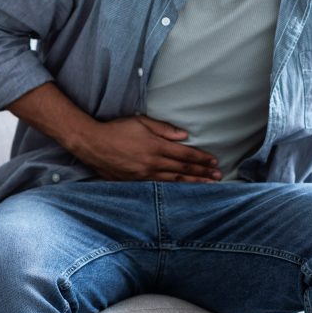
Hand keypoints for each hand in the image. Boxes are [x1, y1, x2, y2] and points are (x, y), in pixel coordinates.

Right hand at [71, 115, 221, 182]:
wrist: (92, 144)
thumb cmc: (117, 129)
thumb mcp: (141, 122)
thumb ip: (164, 129)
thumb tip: (184, 136)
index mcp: (155, 146)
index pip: (185, 154)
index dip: (201, 158)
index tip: (214, 161)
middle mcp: (152, 162)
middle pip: (183, 169)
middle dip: (202, 173)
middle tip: (218, 176)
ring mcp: (144, 175)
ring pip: (174, 181)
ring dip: (193, 182)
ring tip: (207, 185)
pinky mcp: (135, 182)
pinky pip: (159, 187)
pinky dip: (174, 189)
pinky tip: (183, 190)